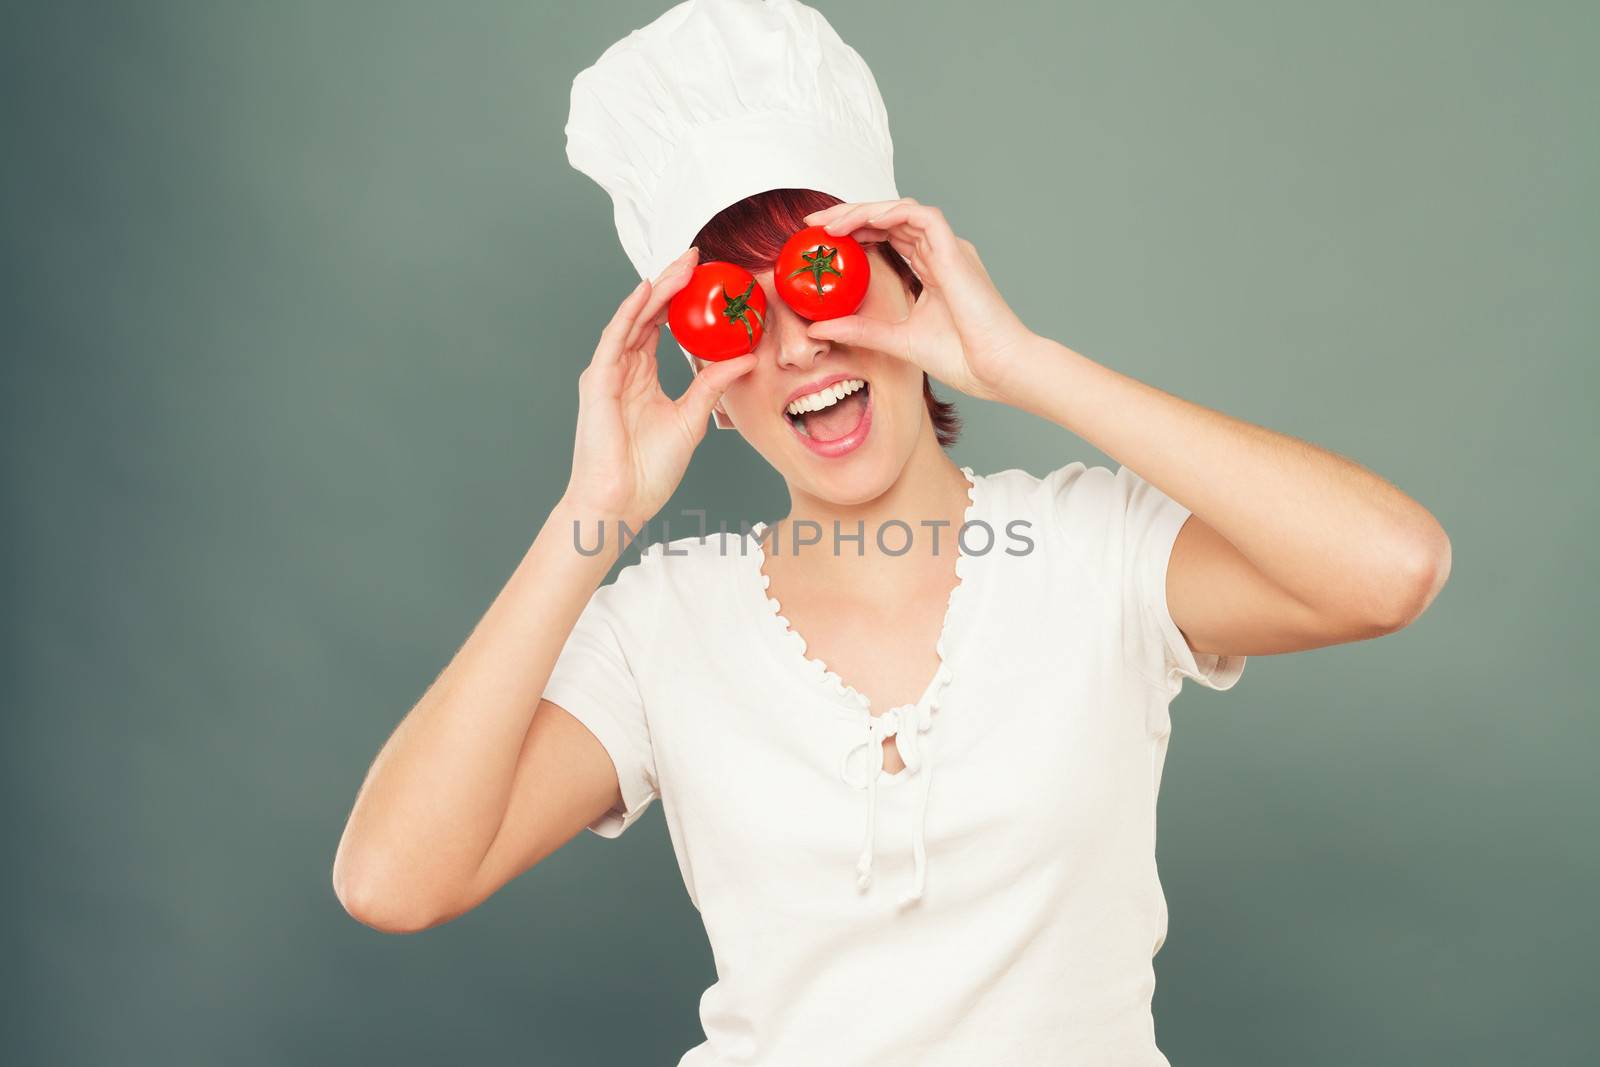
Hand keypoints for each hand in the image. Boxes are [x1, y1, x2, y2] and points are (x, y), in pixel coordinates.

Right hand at [562, 246, 756, 527]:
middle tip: (698, 256)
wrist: (622, 503)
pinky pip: (615, 339)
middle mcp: (623, 369)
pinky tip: (648, 290)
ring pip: (633, 319)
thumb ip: (713, 384)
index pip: (662, 326)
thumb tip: (746, 358)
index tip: (709, 276)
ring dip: (657, 289)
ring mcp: (608, 373)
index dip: (682, 299)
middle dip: (672, 283)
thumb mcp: (693, 419)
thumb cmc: (649, 471)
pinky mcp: (598, 382)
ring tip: (682, 264)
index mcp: (642, 377)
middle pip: (648, 314)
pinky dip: (630, 312)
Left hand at [800, 198, 1034, 404]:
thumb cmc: (962, 358)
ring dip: (864, 212)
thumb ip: (861, 329)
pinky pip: (922, 217)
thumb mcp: (897, 340)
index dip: (854, 231)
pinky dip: (894, 213)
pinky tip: (867, 221)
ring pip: (901, 211)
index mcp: (931, 270)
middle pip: (889, 219)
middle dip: (850, 216)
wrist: (996, 369)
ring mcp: (949, 249)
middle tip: (814, 226)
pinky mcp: (955, 251)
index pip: (887, 236)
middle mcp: (940, 253)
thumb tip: (818, 328)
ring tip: (832, 225)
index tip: (819, 241)